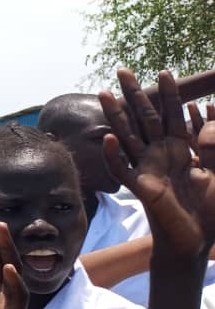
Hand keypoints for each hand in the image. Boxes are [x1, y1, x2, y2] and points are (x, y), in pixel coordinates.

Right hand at [99, 70, 214, 263]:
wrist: (198, 239)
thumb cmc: (210, 208)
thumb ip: (214, 144)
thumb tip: (209, 109)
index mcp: (180, 149)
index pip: (171, 114)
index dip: (168, 94)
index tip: (163, 71)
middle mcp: (160, 154)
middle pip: (144, 118)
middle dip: (134, 94)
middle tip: (122, 69)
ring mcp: (147, 169)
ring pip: (128, 137)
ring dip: (115, 116)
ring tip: (103, 93)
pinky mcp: (141, 188)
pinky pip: (123, 170)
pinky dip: (114, 156)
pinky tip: (108, 140)